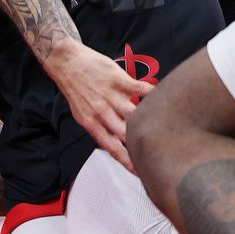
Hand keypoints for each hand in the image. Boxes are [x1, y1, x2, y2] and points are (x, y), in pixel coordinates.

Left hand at [47, 41, 152, 172]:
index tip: (139, 171)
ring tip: (168, 128)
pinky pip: (142, 89)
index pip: (111, 146)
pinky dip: (155, 94)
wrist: (66, 62)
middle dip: (141, 145)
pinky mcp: (118, 80)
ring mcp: (110, 96)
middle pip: (126, 134)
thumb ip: (100, 126)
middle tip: (159, 153)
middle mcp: (101, 111)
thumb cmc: (76, 88)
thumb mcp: (82, 112)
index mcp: (90, 122)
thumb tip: (118, 140)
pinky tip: (165, 98)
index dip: (126, 160)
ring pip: (135, 114)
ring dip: (152, 121)